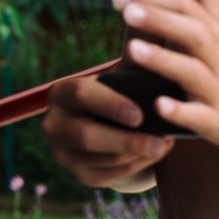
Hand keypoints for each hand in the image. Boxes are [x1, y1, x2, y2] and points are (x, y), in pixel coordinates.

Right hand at [41, 74, 172, 188]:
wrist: (113, 127)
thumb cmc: (122, 96)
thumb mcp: (123, 79)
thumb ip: (135, 63)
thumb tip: (154, 43)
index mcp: (61, 93)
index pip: (79, 95)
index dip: (109, 105)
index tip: (140, 114)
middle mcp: (53, 123)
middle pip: (85, 135)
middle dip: (126, 140)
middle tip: (160, 141)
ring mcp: (62, 152)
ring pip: (100, 159)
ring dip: (137, 154)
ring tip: (165, 144)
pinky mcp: (78, 175)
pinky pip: (108, 176)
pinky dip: (135, 167)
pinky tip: (154, 155)